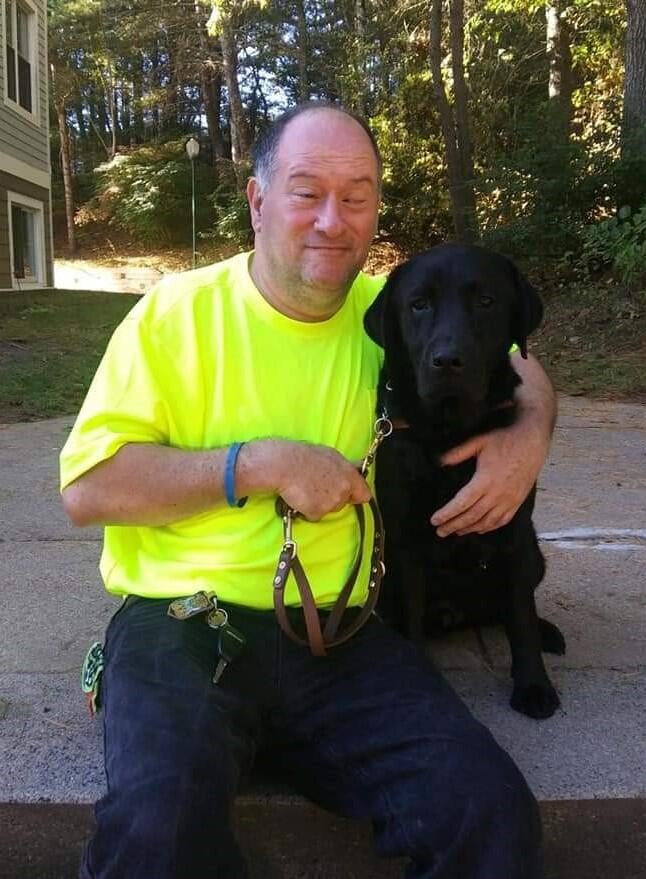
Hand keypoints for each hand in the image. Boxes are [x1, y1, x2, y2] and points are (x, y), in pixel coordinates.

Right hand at [256, 440, 371, 520]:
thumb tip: (357, 467)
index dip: (355, 495)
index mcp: (348, 474)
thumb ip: (344, 467)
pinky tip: (300, 496)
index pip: (364, 493)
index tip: (350, 495)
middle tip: (317, 487)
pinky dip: (306, 509)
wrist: (283, 465)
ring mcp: (332, 502)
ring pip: (328, 509)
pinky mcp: (318, 512)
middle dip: (332, 498)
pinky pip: (313, 515)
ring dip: (319, 503)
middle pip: (343, 503)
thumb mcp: (329, 454)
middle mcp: (343, 489)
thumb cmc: (302, 456)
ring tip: (306, 489)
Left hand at [430, 420, 548, 536]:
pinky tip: (479, 529)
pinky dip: (489, 528)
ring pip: (486, 522)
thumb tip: (441, 461)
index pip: (462, 503)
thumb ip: (459, 452)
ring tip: (456, 532)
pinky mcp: (517, 502)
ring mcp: (508, 500)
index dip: (447, 514)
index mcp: (485, 480)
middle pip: (471, 516)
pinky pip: (502, 521)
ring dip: (469, 529)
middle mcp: (497, 494)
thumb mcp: (479, 442)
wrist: (532, 443)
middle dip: (453, 525)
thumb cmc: (505, 441)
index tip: (434, 520)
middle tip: (440, 531)